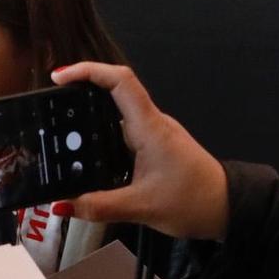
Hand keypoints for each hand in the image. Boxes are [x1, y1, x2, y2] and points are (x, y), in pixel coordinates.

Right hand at [52, 62, 229, 240]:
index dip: (88, 71)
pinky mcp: (154, 146)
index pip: (120, 81)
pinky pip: (123, 130)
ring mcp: (154, 133)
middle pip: (114, 91)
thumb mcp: (141, 207)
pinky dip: (101, 134)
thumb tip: (61, 205)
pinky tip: (86, 151)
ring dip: (90, 114)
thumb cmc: (194, 201)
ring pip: (117, 112)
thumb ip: (98, 206)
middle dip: (81, 91)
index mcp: (150, 128)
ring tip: (60, 128)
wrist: (227, 207)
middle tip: (51, 104)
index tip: (60, 77)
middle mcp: (152, 124)